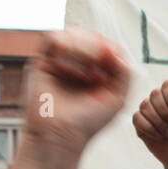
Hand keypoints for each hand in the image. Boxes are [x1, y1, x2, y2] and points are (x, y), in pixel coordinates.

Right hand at [22, 29, 130, 160]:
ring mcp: (62, 62)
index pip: (108, 46)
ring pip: (73, 33)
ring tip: (83, 73)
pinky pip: (52, 37)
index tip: (111, 61)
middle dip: (96, 48)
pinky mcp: (43, 61)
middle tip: (96, 70)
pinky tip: (65, 60)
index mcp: (99, 72)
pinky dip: (61, 43)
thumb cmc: (87, 123)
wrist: (60, 134)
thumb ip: (125, 74)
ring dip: (81, 47)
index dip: (111, 49)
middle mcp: (80, 64)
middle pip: (91, 36)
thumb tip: (115, 49)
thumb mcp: (117, 99)